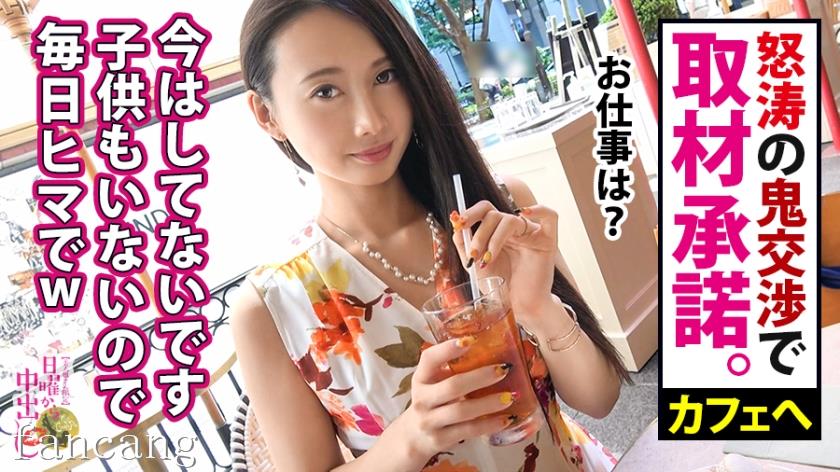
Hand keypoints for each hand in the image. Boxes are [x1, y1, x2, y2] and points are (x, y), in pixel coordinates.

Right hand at [397, 337, 516, 465]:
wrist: (413, 436)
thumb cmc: (432, 401)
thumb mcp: (433, 383)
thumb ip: (451, 369)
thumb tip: (491, 350)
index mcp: (421, 378)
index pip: (429, 359)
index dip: (448, 349)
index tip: (470, 340)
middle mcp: (422, 399)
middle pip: (452, 386)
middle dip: (480, 377)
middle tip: (503, 369)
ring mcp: (430, 421)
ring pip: (462, 411)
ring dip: (488, 403)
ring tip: (510, 396)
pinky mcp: (440, 439)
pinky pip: (468, 431)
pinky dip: (489, 425)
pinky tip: (506, 419)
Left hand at [449, 202, 558, 319]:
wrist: (520, 307)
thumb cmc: (500, 287)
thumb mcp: (475, 265)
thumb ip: (465, 244)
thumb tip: (457, 226)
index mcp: (496, 231)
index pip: (484, 210)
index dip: (469, 213)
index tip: (457, 223)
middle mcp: (513, 230)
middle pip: (494, 214)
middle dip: (479, 233)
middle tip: (473, 253)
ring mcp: (530, 234)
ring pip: (510, 220)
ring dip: (493, 238)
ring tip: (487, 260)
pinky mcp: (548, 242)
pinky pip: (551, 217)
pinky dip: (540, 210)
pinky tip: (524, 213)